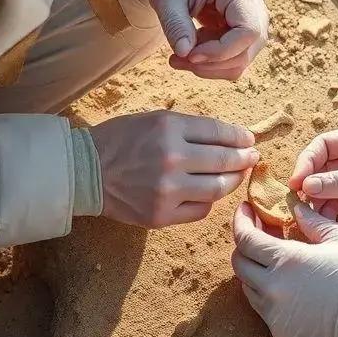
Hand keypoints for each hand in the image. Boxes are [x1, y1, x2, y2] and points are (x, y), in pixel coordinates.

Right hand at [90, 111, 258, 227]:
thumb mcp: (155, 120)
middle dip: (244, 158)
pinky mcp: (162, 215)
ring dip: (233, 181)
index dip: (240, 137)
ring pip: (218, 188)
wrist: (85, 172)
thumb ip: (191, 128)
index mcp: (170, 129)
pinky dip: (209, 201)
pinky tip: (209, 193)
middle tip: (252, 157)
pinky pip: (201, 210)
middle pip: (225, 161)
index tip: (248, 139)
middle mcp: (172, 159)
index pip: (219, 133)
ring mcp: (168, 190)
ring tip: (237, 175)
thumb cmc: (121, 140)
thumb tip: (229, 138)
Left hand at [140, 0, 268, 80]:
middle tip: (179, 59)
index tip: (189, 55)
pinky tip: (192, 48)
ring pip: (244, 56)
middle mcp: (251, 0)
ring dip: (213, 66)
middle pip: (249, 47)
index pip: (248, 31)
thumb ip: (175, 24)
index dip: (222, 51)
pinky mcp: (241, 25)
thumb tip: (185, 54)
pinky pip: (235, 55)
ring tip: (181, 55)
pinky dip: (213, 61)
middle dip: (214, 63)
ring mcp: (250, 13)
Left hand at [231, 202, 337, 336]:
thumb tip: (294, 206)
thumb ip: (311, 220)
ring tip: (275, 257)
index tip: (246, 209)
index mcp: (286, 260)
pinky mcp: (282, 333)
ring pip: (248, 287)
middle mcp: (273, 289)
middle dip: (244, 243)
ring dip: (255, 269)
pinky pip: (263, 309)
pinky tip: (287, 283)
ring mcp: (275, 315)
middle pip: (239, 263)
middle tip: (260, 230)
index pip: (245, 238)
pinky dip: (268, 292)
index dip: (241, 220)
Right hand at [290, 125, 337, 241]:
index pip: (324, 145)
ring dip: (321, 206)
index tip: (296, 184)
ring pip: (329, 192)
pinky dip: (334, 218)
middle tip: (302, 208)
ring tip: (319, 222)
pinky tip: (335, 227)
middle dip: (311, 188)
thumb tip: (306, 186)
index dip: (307, 163)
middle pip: (322, 170)